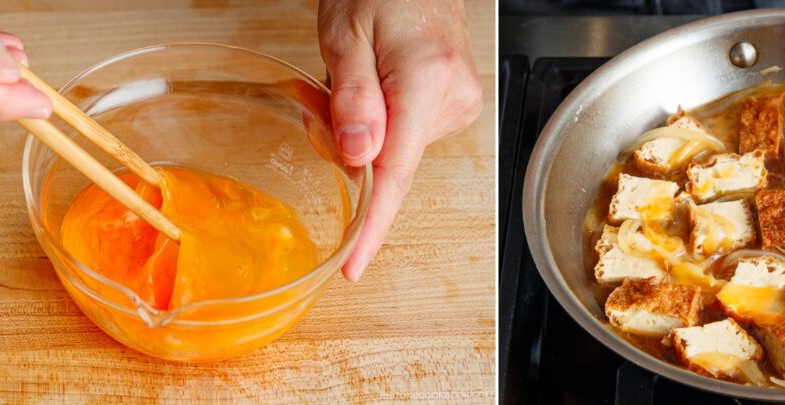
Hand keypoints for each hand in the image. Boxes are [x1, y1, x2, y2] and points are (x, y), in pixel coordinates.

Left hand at [318, 0, 482, 280]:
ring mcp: (459, 104)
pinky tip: (377, 84)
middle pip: (387, 160)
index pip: (396, 173)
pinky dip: (383, 120)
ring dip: (363, 127)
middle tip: (325, 92)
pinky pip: (407, 133)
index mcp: (424, 82)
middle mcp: (451, 99)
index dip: (372, 226)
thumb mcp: (345, 33)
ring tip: (355, 75)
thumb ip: (352, 97)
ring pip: (394, 148)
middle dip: (347, 143)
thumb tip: (358, 158)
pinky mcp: (456, 105)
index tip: (354, 265)